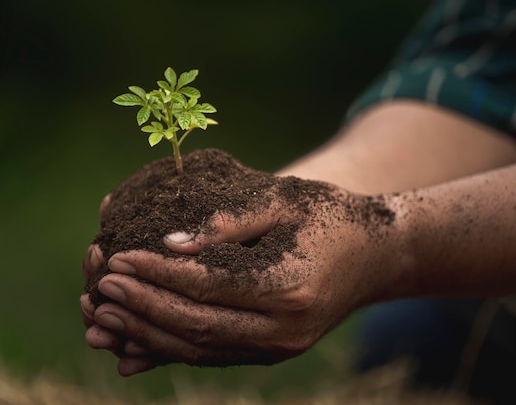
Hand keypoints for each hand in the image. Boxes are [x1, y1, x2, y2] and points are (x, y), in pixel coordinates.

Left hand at [82, 180, 397, 375]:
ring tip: (105, 315)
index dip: (156, 274)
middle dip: (142, 307)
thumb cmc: (329, 216)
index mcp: (289, 287)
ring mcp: (280, 347)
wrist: (375, 255)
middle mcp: (284, 329)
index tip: (117, 258)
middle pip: (197, 326)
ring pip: (200, 348)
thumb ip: (227, 222)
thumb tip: (168, 243)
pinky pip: (214, 354)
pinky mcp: (274, 351)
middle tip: (99, 288)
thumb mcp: (283, 201)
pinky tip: (139, 338)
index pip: (206, 286)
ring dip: (149, 333)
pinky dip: (173, 347)